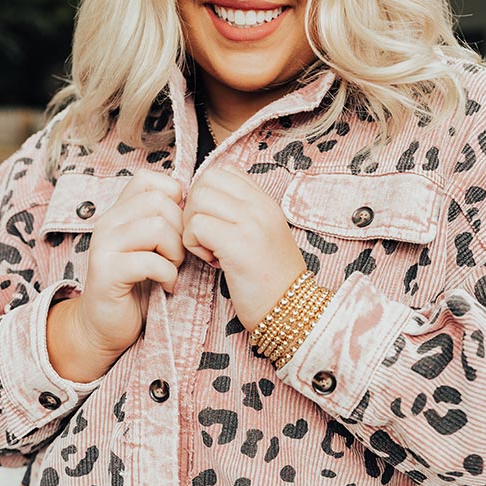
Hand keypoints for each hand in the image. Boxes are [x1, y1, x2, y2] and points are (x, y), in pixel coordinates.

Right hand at [76, 170, 184, 357]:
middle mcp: (108, 222)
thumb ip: (167, 224)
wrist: (105, 326)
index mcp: (120, 212)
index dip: (176, 201)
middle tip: (177, 257)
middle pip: (160, 202)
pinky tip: (167, 286)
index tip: (180, 230)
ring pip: (157, 227)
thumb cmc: (138, 287)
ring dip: (175, 253)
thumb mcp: (155, 248)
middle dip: (180, 231)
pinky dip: (168, 276)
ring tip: (171, 270)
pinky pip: (150, 261)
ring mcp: (104, 245)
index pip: (150, 179)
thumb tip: (197, 205)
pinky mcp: (106, 272)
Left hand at [182, 164, 306, 331]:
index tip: (215, 224)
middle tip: (206, 238)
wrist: (292, 313)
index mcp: (267, 203)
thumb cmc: (271, 282)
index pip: (224, 172)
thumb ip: (241, 216)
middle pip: (206, 181)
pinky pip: (196, 226)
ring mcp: (251, 223)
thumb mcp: (263, 237)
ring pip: (198, 200)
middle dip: (195, 209)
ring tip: (210, 251)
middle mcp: (261, 207)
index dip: (208, 195)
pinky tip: (212, 262)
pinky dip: (194, 245)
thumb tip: (203, 205)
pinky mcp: (238, 245)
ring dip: (193, 227)